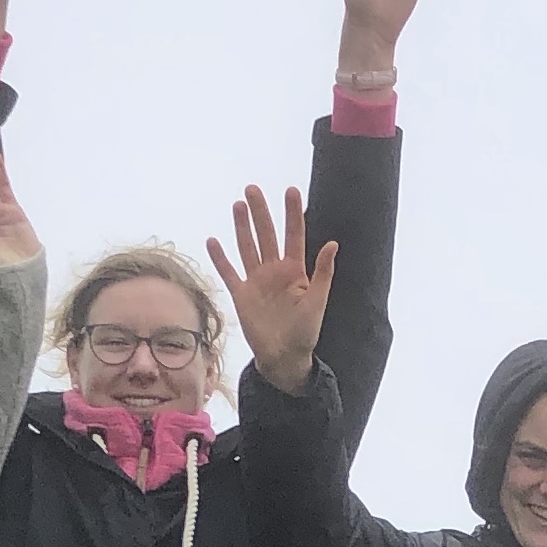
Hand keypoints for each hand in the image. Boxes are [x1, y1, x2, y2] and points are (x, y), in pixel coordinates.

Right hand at [207, 183, 337, 392]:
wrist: (284, 358)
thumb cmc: (305, 332)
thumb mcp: (318, 301)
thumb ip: (323, 272)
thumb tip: (333, 243)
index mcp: (295, 271)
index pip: (293, 235)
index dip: (292, 213)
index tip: (290, 191)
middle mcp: (274, 271)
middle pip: (266, 235)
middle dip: (260, 212)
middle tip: (252, 189)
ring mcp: (256, 281)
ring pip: (247, 247)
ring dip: (242, 227)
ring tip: (238, 205)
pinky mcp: (241, 295)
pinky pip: (229, 272)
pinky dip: (221, 258)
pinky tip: (214, 241)